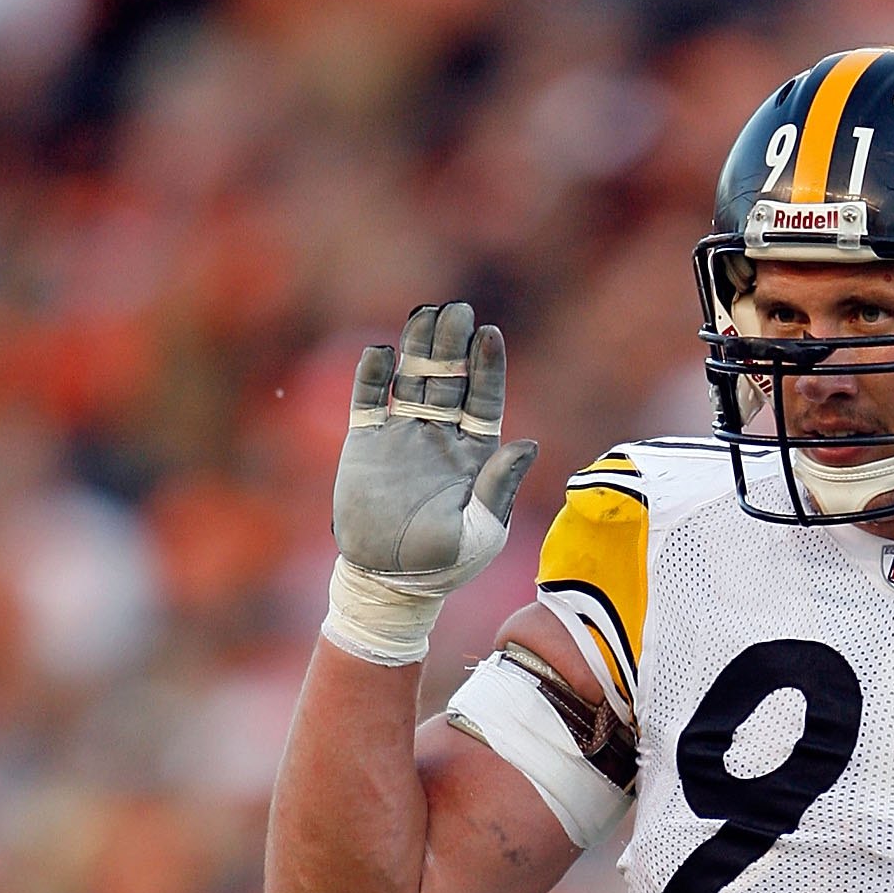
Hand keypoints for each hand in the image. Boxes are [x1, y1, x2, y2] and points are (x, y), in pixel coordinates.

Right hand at [324, 302, 536, 662]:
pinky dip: (373, 375)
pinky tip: (382, 353)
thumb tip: (528, 444)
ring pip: (411, 377)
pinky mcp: (366, 443)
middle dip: (453, 343)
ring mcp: (402, 435)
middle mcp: (440, 436)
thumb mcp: (481, 533)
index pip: (484, 399)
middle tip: (456, 309)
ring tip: (424, 313)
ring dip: (417, 346)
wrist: (390, 583)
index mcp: (474, 454)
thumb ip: (499, 488)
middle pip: (449, 377)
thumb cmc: (444, 566)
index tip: (489, 334)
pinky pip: (368, 399)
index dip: (487, 367)